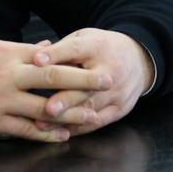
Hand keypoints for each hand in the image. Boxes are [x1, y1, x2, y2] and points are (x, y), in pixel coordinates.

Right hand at [0, 36, 110, 142]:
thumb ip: (17, 49)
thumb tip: (46, 49)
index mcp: (6, 54)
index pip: (46, 57)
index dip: (72, 60)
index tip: (95, 61)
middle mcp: (7, 76)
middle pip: (52, 78)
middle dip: (82, 81)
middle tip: (107, 82)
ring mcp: (1, 100)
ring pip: (43, 107)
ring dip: (71, 113)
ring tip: (93, 116)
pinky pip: (25, 129)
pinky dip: (45, 133)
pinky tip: (62, 135)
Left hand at [33, 29, 155, 132]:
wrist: (138, 59)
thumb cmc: (101, 49)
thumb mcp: (84, 39)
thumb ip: (61, 49)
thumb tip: (34, 58)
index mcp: (97, 46)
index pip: (75, 49)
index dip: (55, 55)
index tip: (36, 61)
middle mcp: (110, 70)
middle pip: (86, 85)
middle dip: (66, 98)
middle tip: (47, 108)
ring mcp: (117, 91)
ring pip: (90, 108)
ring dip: (66, 118)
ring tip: (43, 124)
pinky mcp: (120, 109)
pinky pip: (98, 122)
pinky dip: (78, 128)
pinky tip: (59, 132)